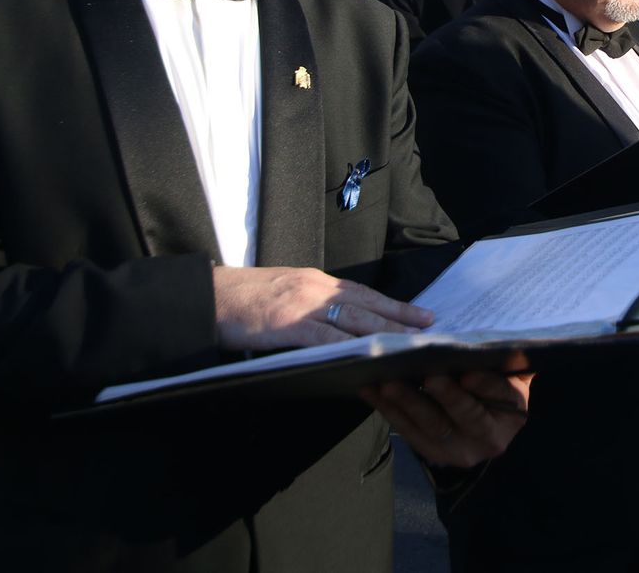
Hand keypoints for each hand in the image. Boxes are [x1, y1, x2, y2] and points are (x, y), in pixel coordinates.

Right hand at [211, 266, 432, 352]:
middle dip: (400, 316)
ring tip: (409, 342)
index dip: (393, 305)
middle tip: (428, 327)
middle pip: (367, 303)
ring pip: (353, 319)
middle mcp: (315, 288)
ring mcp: (302, 305)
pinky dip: (347, 347)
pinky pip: (324, 337)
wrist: (209, 297)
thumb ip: (312, 308)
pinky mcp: (286, 324)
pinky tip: (365, 356)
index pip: (364, 293)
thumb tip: (340, 327)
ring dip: (384, 332)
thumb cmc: (244, 300)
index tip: (419, 314)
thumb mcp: (285, 294)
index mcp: (315, 281)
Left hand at [362, 371, 532, 467]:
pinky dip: (387, 409)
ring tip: (388, 382)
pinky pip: (406, 430)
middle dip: (444, 396)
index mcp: (513, 414)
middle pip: (464, 415)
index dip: (485, 386)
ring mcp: (458, 450)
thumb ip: (502, 357)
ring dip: (407, 402)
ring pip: (430, 426)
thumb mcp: (508, 370)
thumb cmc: (495, 379)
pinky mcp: (430, 452)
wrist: (483, 415)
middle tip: (427, 376)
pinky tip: (370, 389)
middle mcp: (488, 439)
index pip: (501, 396)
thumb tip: (491, 337)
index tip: (469, 374)